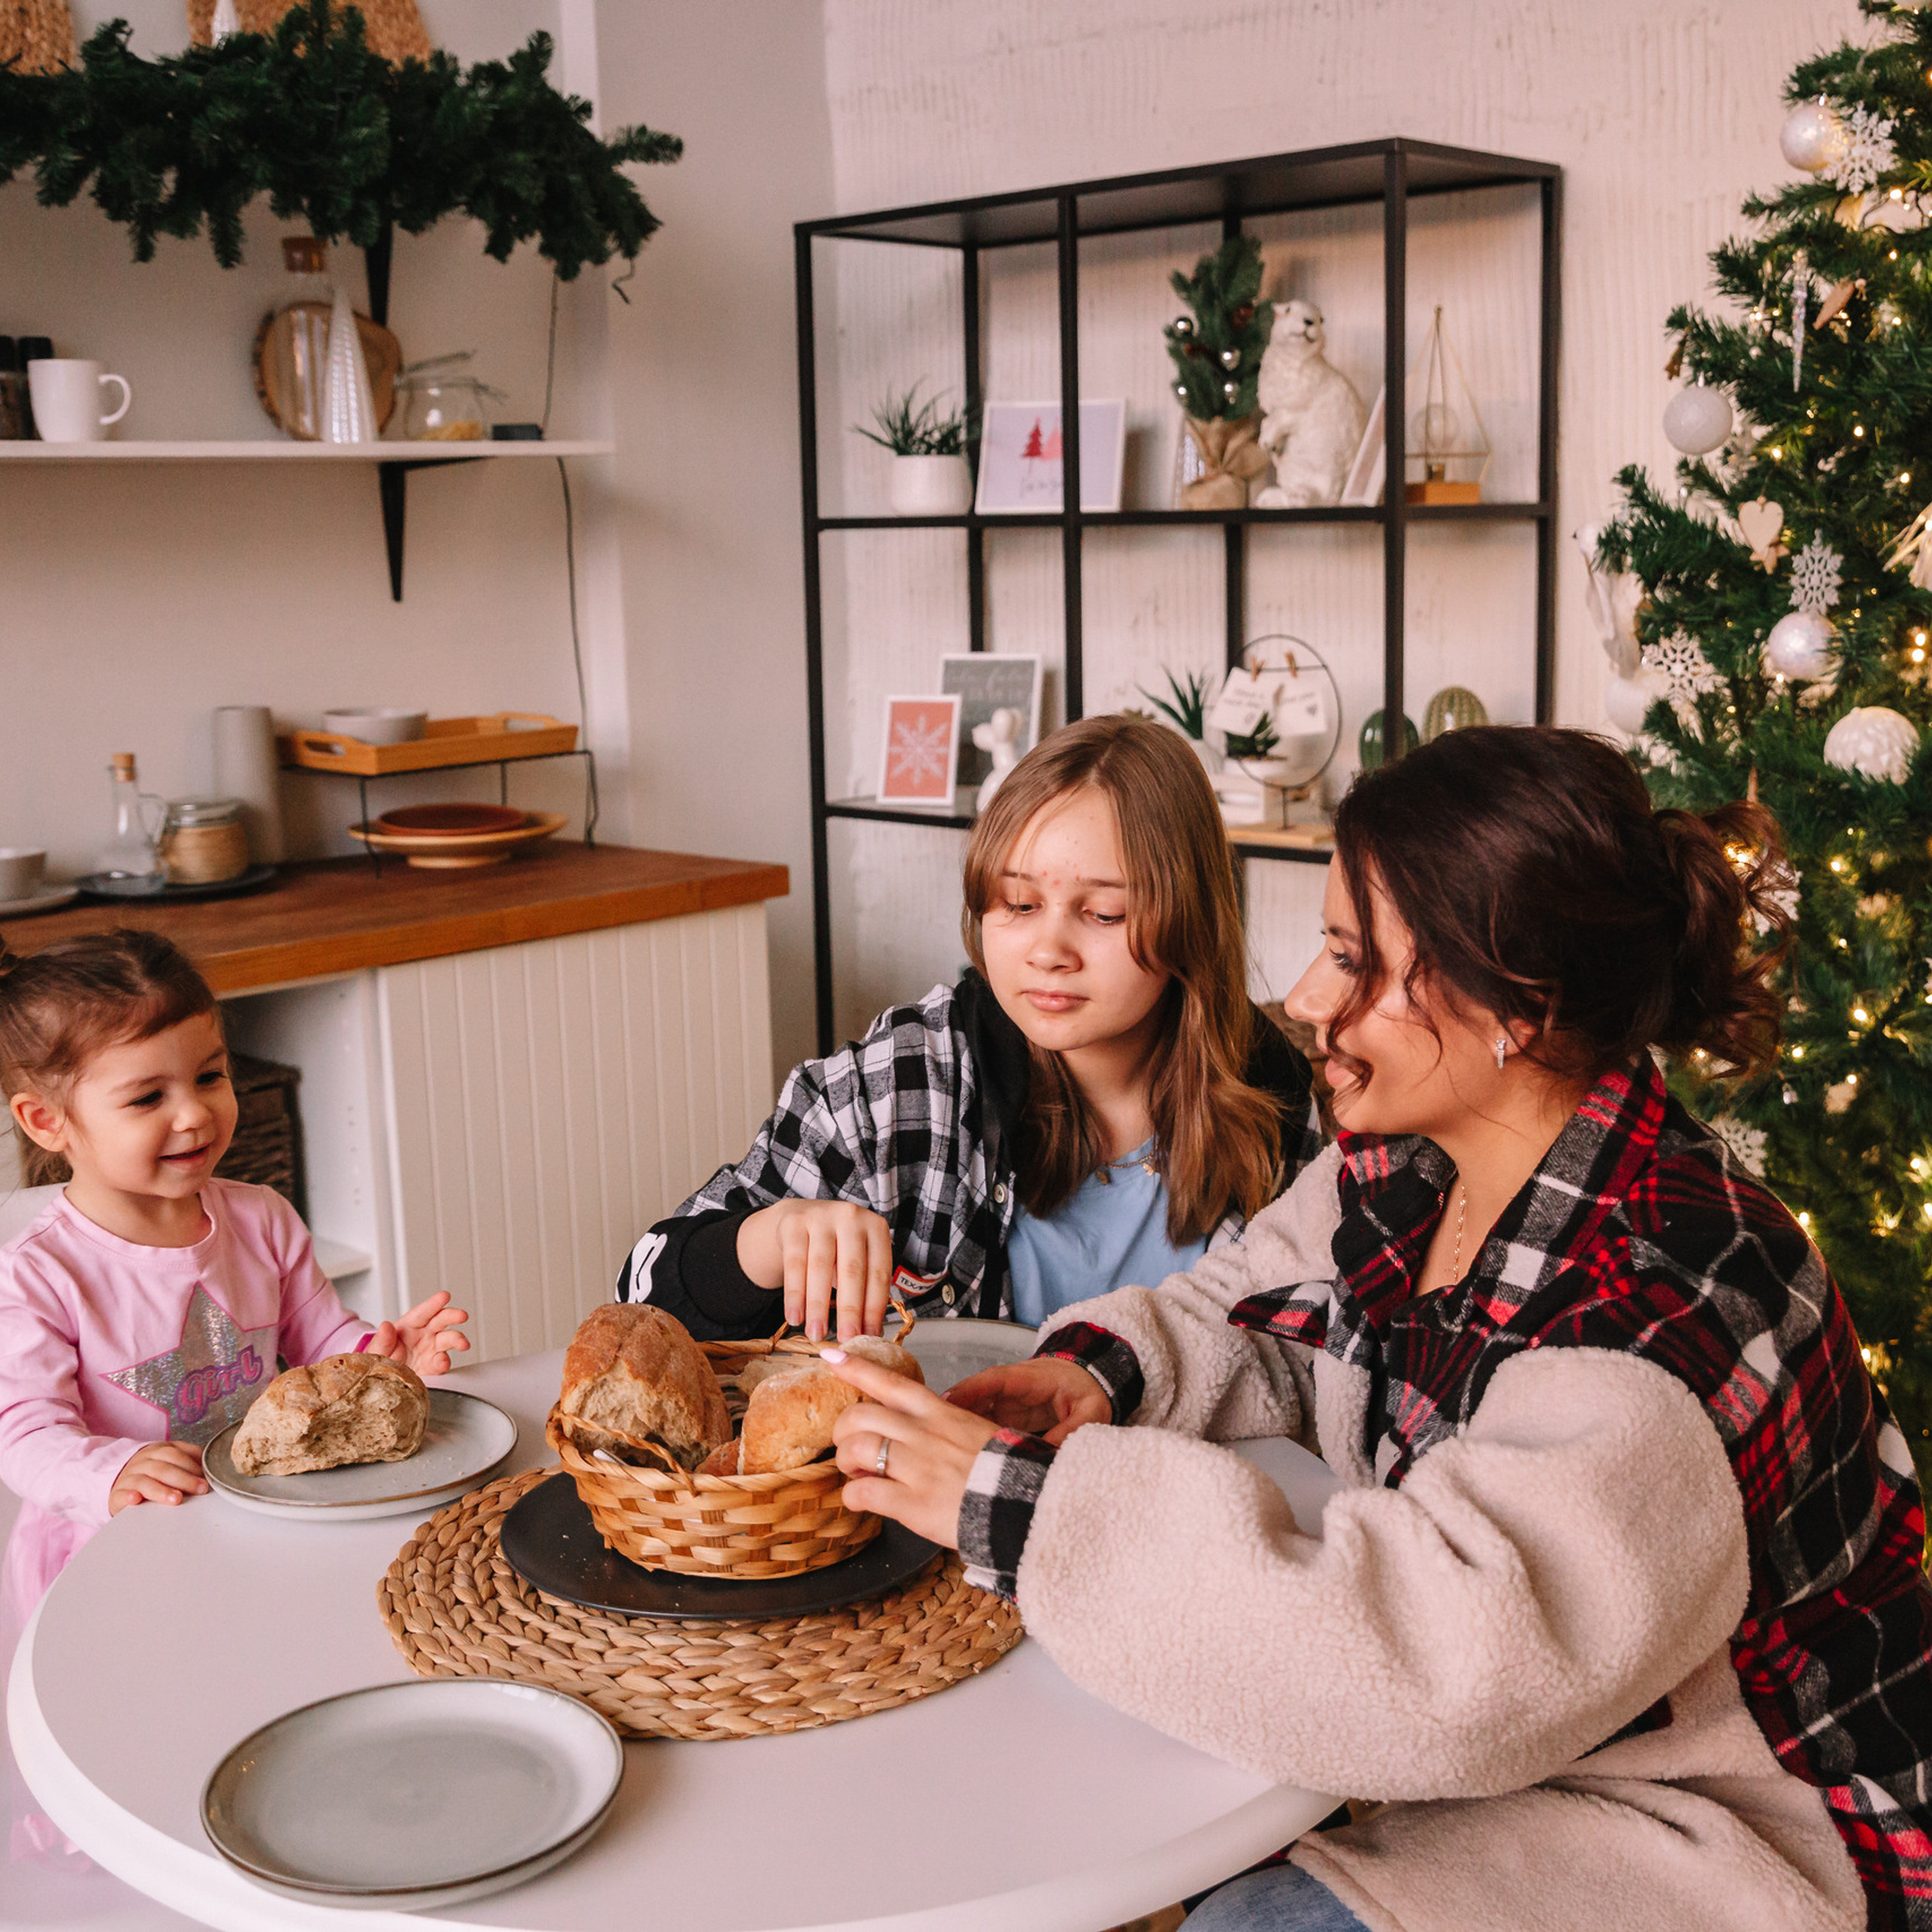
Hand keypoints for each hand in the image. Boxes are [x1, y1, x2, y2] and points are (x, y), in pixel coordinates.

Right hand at [109, 1441, 206, 1515]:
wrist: (121, 1483)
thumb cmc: (154, 1474)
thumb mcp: (170, 1462)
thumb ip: (190, 1460)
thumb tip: (213, 1467)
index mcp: (158, 1450)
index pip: (175, 1454)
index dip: (192, 1465)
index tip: (207, 1479)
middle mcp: (143, 1461)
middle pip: (164, 1468)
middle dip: (184, 1479)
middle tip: (200, 1489)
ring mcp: (129, 1477)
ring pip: (145, 1481)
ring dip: (162, 1490)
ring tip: (176, 1499)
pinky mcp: (117, 1494)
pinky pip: (122, 1494)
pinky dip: (129, 1496)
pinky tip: (136, 1500)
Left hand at [370, 1290, 471, 1377]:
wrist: (385, 1380)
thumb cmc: (381, 1359)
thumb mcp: (377, 1349)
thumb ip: (382, 1340)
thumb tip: (385, 1326)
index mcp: (409, 1326)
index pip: (423, 1312)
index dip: (434, 1304)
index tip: (444, 1296)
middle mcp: (424, 1335)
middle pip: (441, 1321)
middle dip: (453, 1316)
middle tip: (461, 1316)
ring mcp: (431, 1349)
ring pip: (448, 1339)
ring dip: (457, 1339)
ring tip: (463, 1343)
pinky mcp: (433, 1365)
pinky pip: (442, 1362)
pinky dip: (444, 1362)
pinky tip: (442, 1361)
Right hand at [736, 1200, 892, 1341]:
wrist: (803, 1216)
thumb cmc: (838, 1247)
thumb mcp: (858, 1259)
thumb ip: (864, 1289)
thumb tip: (869, 1333)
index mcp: (876, 1228)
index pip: (879, 1273)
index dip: (874, 1307)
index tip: (869, 1336)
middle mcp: (851, 1217)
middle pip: (851, 1270)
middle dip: (849, 1310)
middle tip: (846, 1339)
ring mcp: (821, 1216)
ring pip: (820, 1268)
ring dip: (818, 1306)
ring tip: (816, 1335)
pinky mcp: (794, 1223)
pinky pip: (794, 1265)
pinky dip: (794, 1295)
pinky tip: (794, 1318)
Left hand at [825, 1349, 1000, 1546]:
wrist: (1024, 1504)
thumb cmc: (1002, 1470)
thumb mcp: (974, 1431)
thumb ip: (941, 1426)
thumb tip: (912, 1431)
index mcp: (940, 1413)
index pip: (891, 1382)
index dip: (857, 1369)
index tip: (831, 1357)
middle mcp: (924, 1433)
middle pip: (860, 1415)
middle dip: (843, 1431)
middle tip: (849, 1447)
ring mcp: (917, 1467)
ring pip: (856, 1449)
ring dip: (846, 1463)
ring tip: (856, 1475)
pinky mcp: (912, 1503)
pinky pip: (863, 1493)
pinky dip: (853, 1496)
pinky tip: (862, 1500)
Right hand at [947, 1357, 1110, 1444]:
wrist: (1090, 1382)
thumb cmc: (1088, 1392)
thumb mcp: (1090, 1411)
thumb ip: (1072, 1431)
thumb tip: (1049, 1455)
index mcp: (1030, 1379)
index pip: (995, 1380)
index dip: (971, 1389)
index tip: (948, 1400)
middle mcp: (1011, 1388)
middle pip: (976, 1396)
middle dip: (953, 1411)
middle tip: (931, 1432)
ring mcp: (1006, 1402)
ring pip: (974, 1411)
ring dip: (957, 1427)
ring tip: (938, 1449)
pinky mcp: (1005, 1417)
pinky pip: (982, 1424)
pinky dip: (969, 1437)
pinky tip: (956, 1457)